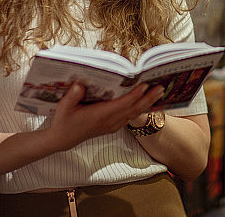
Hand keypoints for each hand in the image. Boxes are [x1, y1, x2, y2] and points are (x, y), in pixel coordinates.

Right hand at [45, 83, 164, 151]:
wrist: (62, 140)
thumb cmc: (63, 121)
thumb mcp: (64, 108)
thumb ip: (72, 96)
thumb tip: (79, 85)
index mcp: (100, 115)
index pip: (122, 105)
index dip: (135, 95)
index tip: (145, 85)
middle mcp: (110, 121)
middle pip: (134, 109)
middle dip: (148, 98)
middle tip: (162, 87)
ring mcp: (113, 125)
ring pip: (135, 113)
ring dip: (148, 103)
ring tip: (160, 91)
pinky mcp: (113, 126)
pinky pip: (131, 117)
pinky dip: (141, 108)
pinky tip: (148, 102)